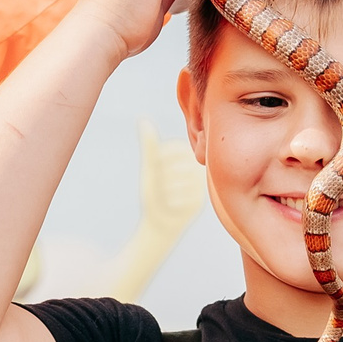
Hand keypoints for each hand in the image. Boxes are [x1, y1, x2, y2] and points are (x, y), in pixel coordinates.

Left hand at [136, 121, 206, 237]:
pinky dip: (168, 204)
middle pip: (169, 168)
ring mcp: (200, 184)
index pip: (169, 150)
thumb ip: (150, 146)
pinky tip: (171, 206)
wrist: (160, 221)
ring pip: (172, 183)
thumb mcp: (150, 167)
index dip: (157, 162)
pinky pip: (177, 198)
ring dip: (162, 192)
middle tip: (163, 188)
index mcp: (186, 153)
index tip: (158, 170)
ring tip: (166, 197)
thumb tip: (142, 119)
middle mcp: (196, 167)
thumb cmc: (154, 191)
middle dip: (159, 179)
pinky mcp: (200, 201)